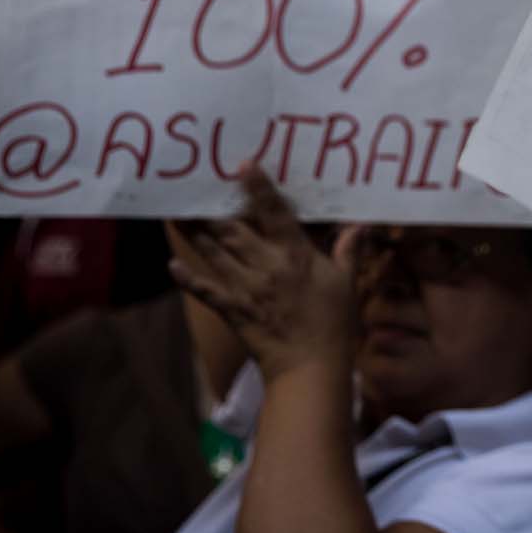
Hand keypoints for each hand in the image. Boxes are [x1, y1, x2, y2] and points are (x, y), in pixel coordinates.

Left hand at [170, 162, 355, 380]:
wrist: (310, 367)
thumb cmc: (334, 324)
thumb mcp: (346, 284)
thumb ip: (348, 251)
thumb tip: (360, 225)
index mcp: (295, 256)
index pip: (274, 214)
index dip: (258, 188)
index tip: (243, 165)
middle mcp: (265, 267)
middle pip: (232, 230)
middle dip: (211, 208)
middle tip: (192, 186)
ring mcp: (245, 289)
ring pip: (214, 254)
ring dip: (193, 233)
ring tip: (175, 214)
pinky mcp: (232, 310)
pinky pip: (206, 292)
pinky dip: (187, 279)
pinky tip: (171, 266)